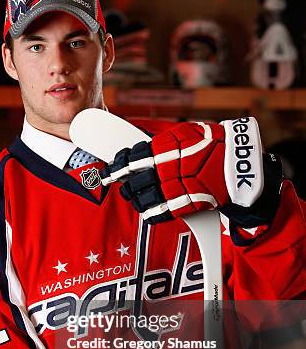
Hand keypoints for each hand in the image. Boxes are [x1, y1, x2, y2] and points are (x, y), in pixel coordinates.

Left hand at [100, 118, 264, 223]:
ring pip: (143, 199)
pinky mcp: (185, 205)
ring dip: (136, 200)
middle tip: (124, 185)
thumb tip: (137, 153)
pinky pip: (159, 213)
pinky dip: (151, 214)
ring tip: (136, 198)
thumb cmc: (212, 145)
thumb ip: (161, 144)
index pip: (131, 159)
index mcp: (165, 148)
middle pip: (134, 181)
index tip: (109, 170)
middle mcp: (167, 168)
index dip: (117, 166)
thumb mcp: (185, 135)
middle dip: (125, 185)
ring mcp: (176, 188)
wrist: (239, 164)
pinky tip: (149, 211)